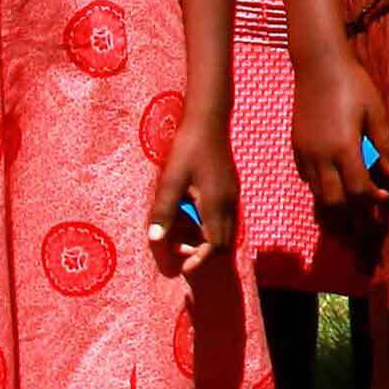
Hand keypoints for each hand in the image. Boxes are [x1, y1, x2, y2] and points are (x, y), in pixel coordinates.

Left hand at [147, 110, 236, 275]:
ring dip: (209, 239)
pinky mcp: (231, 187)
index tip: (184, 267)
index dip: (200, 259)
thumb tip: (155, 239)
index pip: (214, 244)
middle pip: (224, 241)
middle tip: (181, 251)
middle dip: (205, 252)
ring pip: (227, 229)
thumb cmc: (188, 149)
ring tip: (185, 237)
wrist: (208, 121)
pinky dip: (212, 227)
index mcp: (215, 204)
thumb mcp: (171, 180)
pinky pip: (227, 217)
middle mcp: (229, 203)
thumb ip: (164, 211)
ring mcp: (233, 194)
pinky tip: (195, 217)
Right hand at [292, 56, 388, 224]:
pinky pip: (307, 177)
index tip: (384, 198)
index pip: (358, 189)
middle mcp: (320, 154)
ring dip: (335, 201)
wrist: (319, 65)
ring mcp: (305, 151)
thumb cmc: (354, 85)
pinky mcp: (295, 146)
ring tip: (351, 203)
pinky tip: (334, 181)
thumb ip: (383, 146)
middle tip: (366, 214)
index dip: (372, 199)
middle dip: (351, 212)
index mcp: (344, 147)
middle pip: (334, 200)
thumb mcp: (377, 113)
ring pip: (317, 192)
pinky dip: (320, 186)